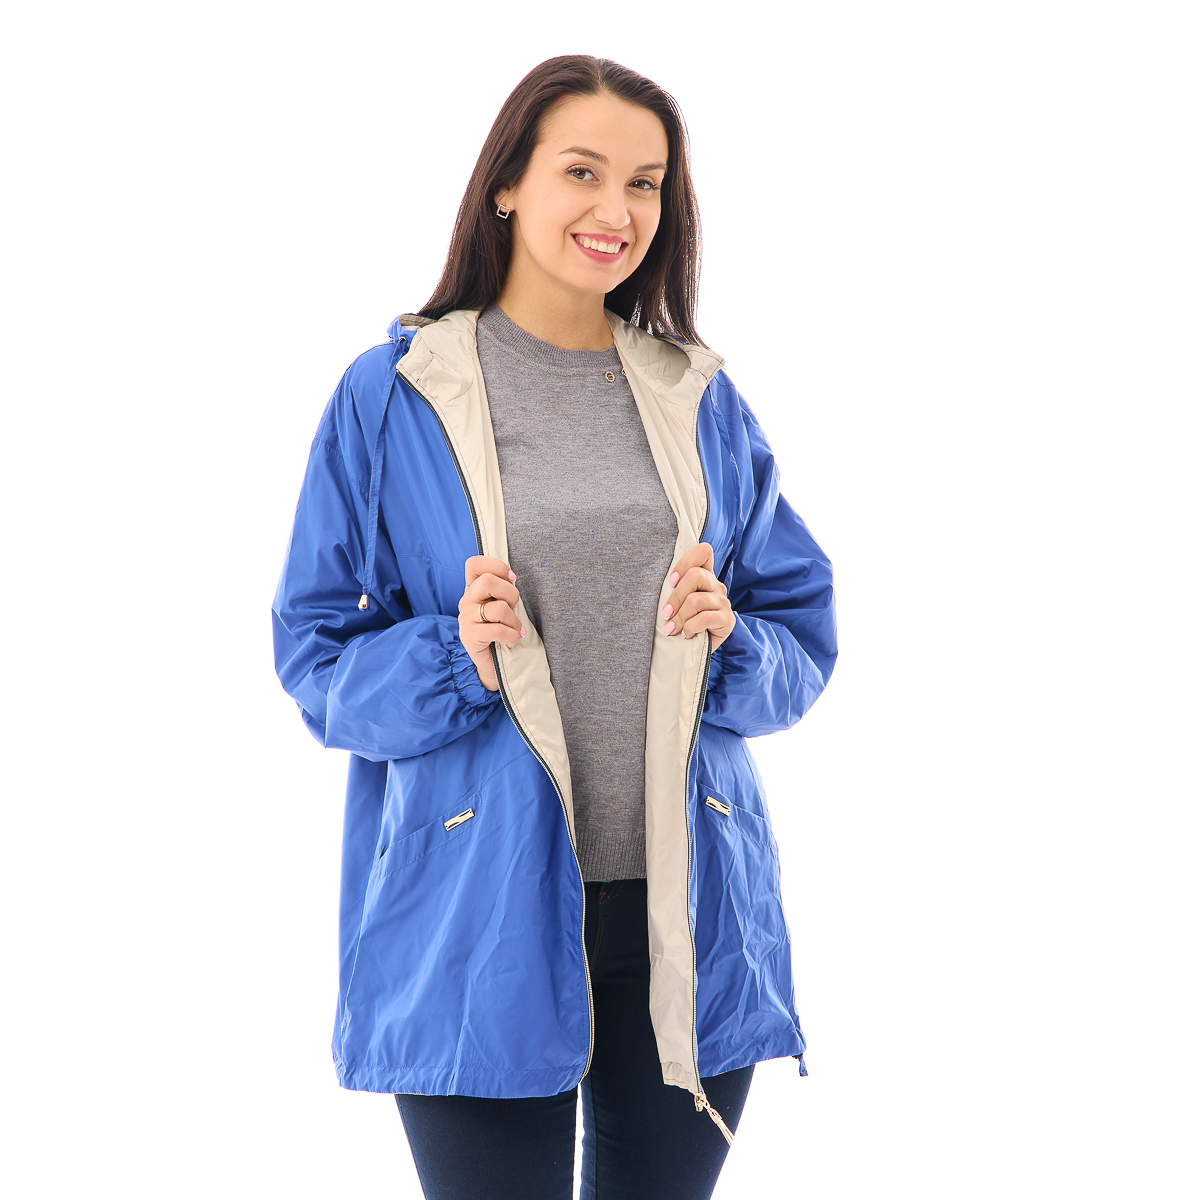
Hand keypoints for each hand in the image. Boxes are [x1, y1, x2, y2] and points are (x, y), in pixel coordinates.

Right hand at [458, 555, 525, 692]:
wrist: (492, 663)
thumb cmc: (500, 631)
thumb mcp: (501, 606)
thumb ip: (502, 591)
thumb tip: (512, 578)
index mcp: (473, 589)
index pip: (474, 564)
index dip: (496, 566)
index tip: (512, 578)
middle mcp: (467, 601)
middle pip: (487, 581)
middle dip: (510, 592)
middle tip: (516, 606)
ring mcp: (466, 618)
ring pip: (498, 608)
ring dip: (514, 620)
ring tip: (516, 629)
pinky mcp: (469, 636)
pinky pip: (497, 630)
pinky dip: (511, 636)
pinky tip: (512, 640)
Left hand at [660, 542, 734, 651]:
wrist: (697, 650)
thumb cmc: (682, 623)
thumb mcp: (676, 604)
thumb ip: (672, 590)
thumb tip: (648, 584)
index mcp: (704, 576)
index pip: (703, 552)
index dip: (685, 562)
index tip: (671, 580)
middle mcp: (716, 585)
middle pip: (696, 575)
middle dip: (675, 597)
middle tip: (665, 614)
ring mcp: (723, 602)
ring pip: (696, 600)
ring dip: (679, 617)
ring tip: (671, 629)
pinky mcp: (727, 619)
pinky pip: (705, 618)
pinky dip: (690, 627)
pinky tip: (685, 635)